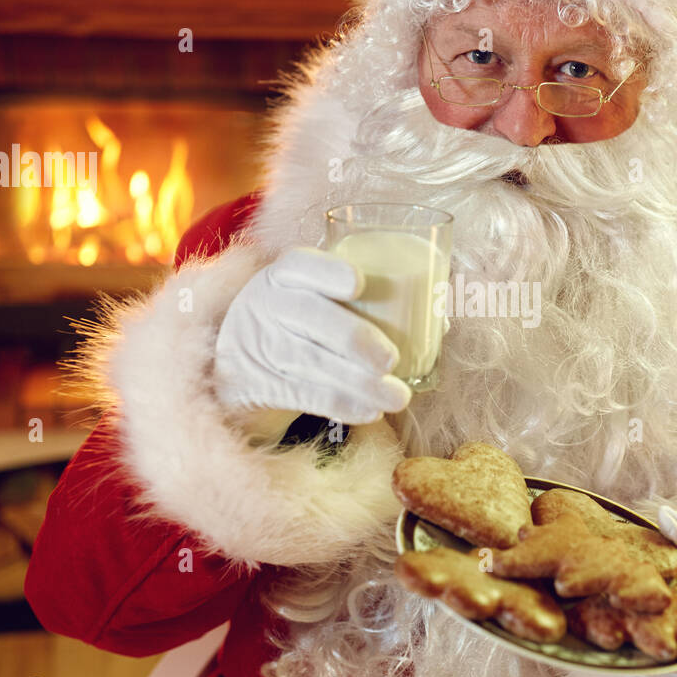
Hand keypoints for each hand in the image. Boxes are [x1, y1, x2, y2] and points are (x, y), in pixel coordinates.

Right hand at [214, 246, 411, 425]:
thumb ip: (359, 302)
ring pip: (313, 362)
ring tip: (399, 398)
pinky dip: (342, 405)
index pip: (300, 264)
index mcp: (284, 275)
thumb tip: (439, 322)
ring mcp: (260, 345)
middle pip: (311, 317)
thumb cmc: (299, 325)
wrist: (238, 366)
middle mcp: (267, 304)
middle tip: (391, 361)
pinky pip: (306, 395)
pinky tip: (371, 411)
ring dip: (361, 384)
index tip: (361, 283)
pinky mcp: (259, 384)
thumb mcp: (311, 300)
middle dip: (356, 339)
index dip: (329, 272)